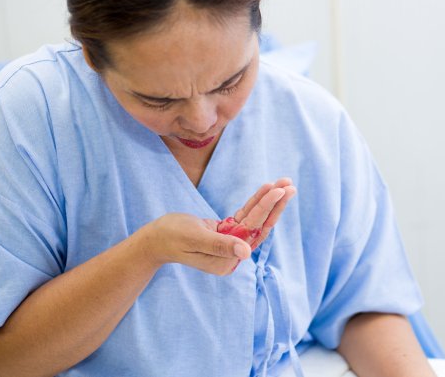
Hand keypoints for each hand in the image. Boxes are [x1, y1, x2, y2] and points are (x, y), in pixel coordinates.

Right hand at [136, 178, 295, 274]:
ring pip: (255, 220)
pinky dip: (255, 201)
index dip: (267, 210)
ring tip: (285, 182)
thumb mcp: (195, 238)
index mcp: (227, 261)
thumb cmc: (170, 238)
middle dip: (275, 204)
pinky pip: (245, 215)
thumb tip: (246, 253)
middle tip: (290, 184)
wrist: (154, 240)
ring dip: (269, 201)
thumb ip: (221, 245)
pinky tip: (267, 188)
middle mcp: (233, 255)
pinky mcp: (228, 232)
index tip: (280, 190)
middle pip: (259, 226)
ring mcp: (231, 244)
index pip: (253, 231)